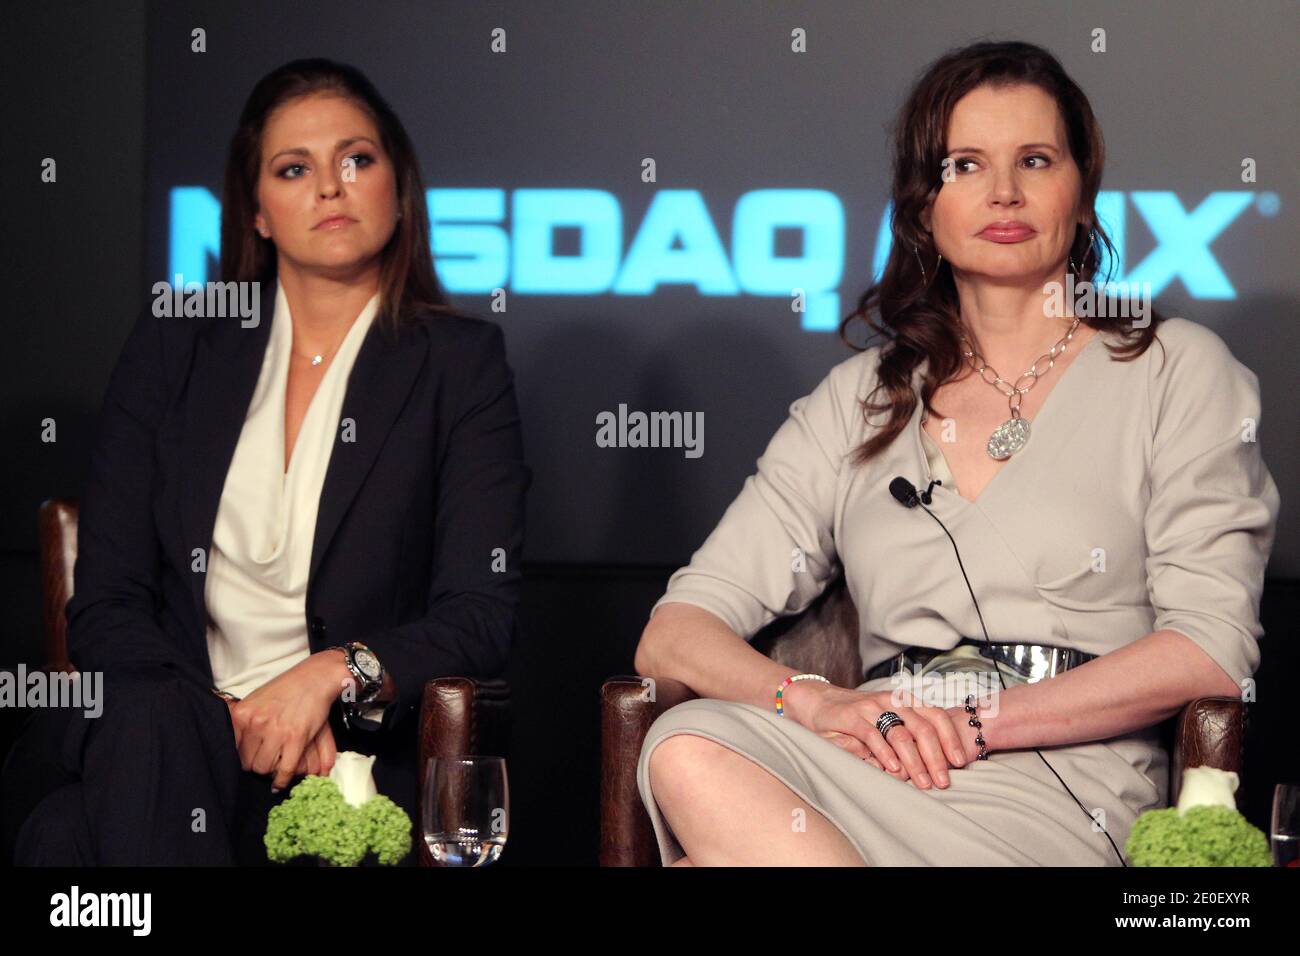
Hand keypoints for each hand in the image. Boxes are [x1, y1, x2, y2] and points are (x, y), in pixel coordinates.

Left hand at [228, 652, 351, 789]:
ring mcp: (276, 731)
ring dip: (270, 769)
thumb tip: (229, 743)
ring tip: (276, 762)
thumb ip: (241, 720)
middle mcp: (256, 723)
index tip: (251, 756)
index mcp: (242, 714)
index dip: (243, 755)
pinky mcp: (296, 738)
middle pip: (247, 762)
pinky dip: (282, 780)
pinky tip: (280, 782)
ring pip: (264, 768)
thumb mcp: (255, 699)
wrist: (315, 677)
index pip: (233, 750)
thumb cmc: (287, 688)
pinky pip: (285, 770)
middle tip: (266, 759)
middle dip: (257, 763)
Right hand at [856, 700, 983, 787]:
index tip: (960, 761)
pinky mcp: (852, 717)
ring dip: (915, 761)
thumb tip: (941, 759)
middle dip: (936, 758)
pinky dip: (885, 754)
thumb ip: (912, 732)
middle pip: (923, 728)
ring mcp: (872, 708)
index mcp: (906, 700)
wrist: (822, 701)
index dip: (950, 738)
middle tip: (943, 781)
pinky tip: (894, 770)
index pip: (936, 715)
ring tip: (923, 782)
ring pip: (900, 734)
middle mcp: (892, 701)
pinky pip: (873, 736)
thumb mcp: (890, 718)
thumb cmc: (862, 716)